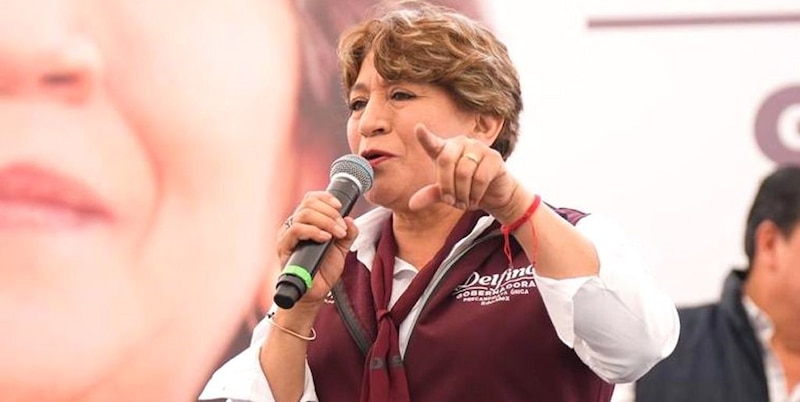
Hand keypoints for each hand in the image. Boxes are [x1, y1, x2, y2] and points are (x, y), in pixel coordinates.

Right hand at [277, 191, 358, 305]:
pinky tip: (325, 238)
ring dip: (325, 221)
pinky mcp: (284, 247)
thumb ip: (348, 233)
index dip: (326, 198)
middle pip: (308, 203)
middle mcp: (294, 225)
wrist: (316, 292)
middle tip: (341, 227)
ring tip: (337, 234)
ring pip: (303, 214)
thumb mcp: (341, 248)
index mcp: (306, 222)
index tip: (340, 206)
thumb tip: (350, 219)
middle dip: (330, 212)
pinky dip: (314, 231)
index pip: (311, 199)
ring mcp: (287, 235)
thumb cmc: (324, 270)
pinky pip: (296, 230)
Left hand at [409, 124, 519, 217]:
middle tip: (451, 202)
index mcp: (445, 150)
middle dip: (446, 186)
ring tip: (464, 203)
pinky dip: (475, 194)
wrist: (494, 195)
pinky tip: (475, 199)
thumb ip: (430, 195)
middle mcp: (461, 144)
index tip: (418, 128)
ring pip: (463, 172)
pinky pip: (480, 178)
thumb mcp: (446, 194)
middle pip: (446, 160)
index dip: (425, 136)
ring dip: (462, 193)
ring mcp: (478, 147)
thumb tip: (412, 205)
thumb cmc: (466, 190)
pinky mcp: (494, 157)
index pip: (432, 142)